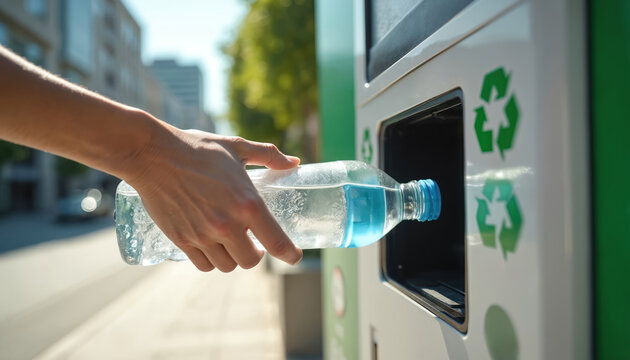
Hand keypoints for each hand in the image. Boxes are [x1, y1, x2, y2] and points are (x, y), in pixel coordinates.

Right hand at [127, 128, 302, 271]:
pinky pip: (203, 264)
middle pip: (251, 261)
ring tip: (231, 242)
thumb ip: (269, 155)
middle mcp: (227, 224)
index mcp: (248, 203)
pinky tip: (212, 246)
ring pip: (227, 265)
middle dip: (256, 253)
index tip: (294, 256)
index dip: (290, 254)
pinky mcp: (181, 239)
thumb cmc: (198, 148)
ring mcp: (202, 235)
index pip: (277, 242)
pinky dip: (211, 259)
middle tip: (253, 242)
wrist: (153, 154)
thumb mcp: (237, 147)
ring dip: (233, 257)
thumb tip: (294, 163)